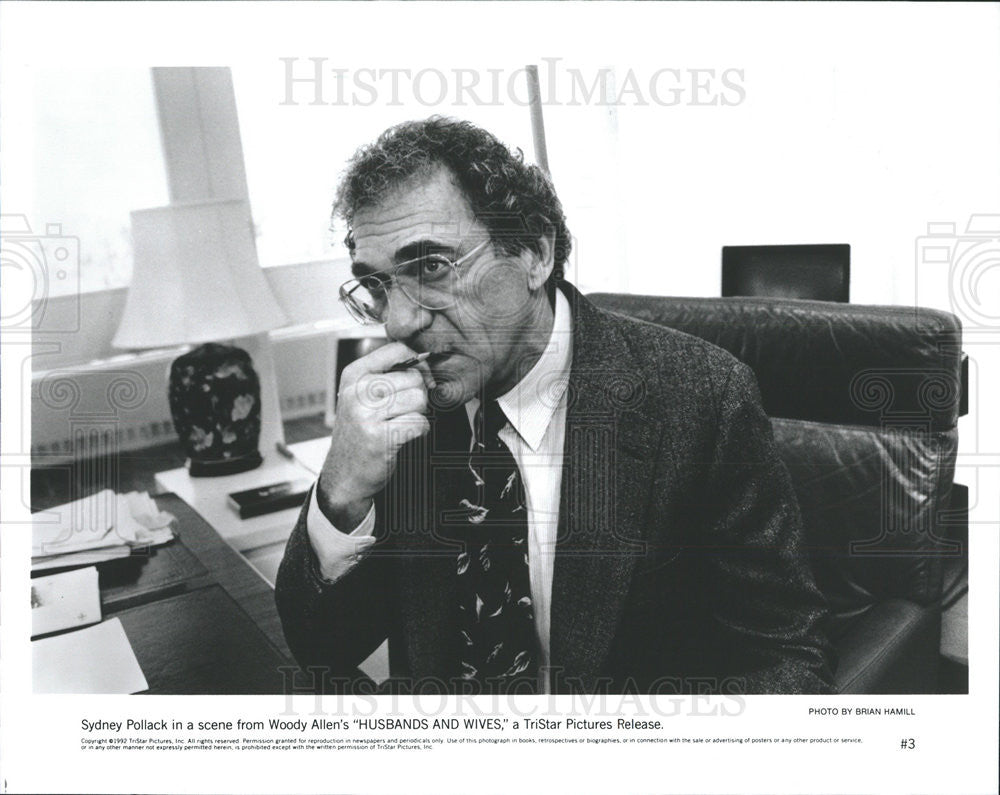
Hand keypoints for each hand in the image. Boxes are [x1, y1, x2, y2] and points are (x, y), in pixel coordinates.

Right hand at [317, 342, 434, 528]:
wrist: (344, 474)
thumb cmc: (359, 432)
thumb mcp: (361, 396)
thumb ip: (386, 375)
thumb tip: (424, 359)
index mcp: (354, 375)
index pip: (397, 349)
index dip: (417, 363)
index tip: (419, 378)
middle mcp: (357, 391)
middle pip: (414, 378)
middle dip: (419, 395)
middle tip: (406, 410)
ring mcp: (366, 414)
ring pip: (419, 399)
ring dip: (419, 413)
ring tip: (403, 422)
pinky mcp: (380, 437)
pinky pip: (420, 423)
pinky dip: (420, 431)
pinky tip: (406, 435)